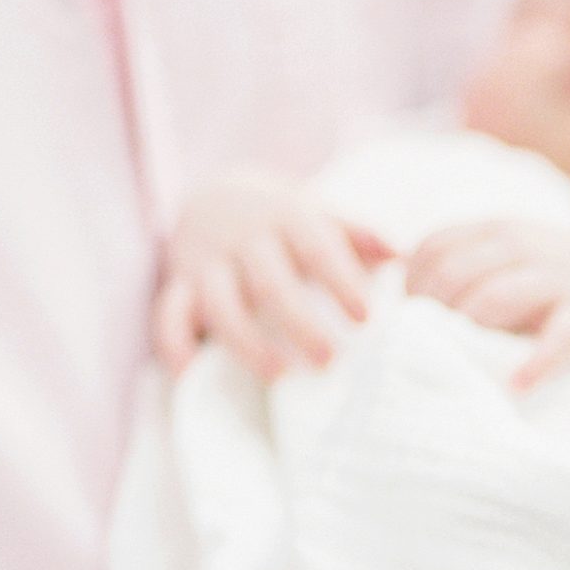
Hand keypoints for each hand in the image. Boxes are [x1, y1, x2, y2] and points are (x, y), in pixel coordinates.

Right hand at [153, 171, 391, 379]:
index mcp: (286, 217)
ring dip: (246, 342)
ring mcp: (206, 262)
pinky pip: (167, 316)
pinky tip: (191, 375)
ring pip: (220, 304)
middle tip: (331, 360)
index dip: (341, 281)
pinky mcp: (177, 285)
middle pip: (270, 282)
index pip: (317, 248)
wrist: (213, 194)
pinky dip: (174, 345)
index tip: (366, 317)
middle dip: (299, 322)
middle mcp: (244, 239)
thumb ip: (358, 234)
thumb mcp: (319, 214)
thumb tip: (402, 255)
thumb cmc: (284, 219)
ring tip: (279, 376)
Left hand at [404, 219, 569, 386]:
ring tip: (456, 360)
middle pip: (454, 275)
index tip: (411, 318)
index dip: (411, 287)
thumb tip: (390, 303)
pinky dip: (535, 364)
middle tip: (428, 346)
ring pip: (494, 299)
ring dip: (466, 332)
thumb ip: (454, 264)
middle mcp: (522, 246)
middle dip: (431, 314)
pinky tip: (514, 386)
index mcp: (494, 230)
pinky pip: (558, 340)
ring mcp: (556, 280)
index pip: (432, 249)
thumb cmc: (544, 274)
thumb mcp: (501, 251)